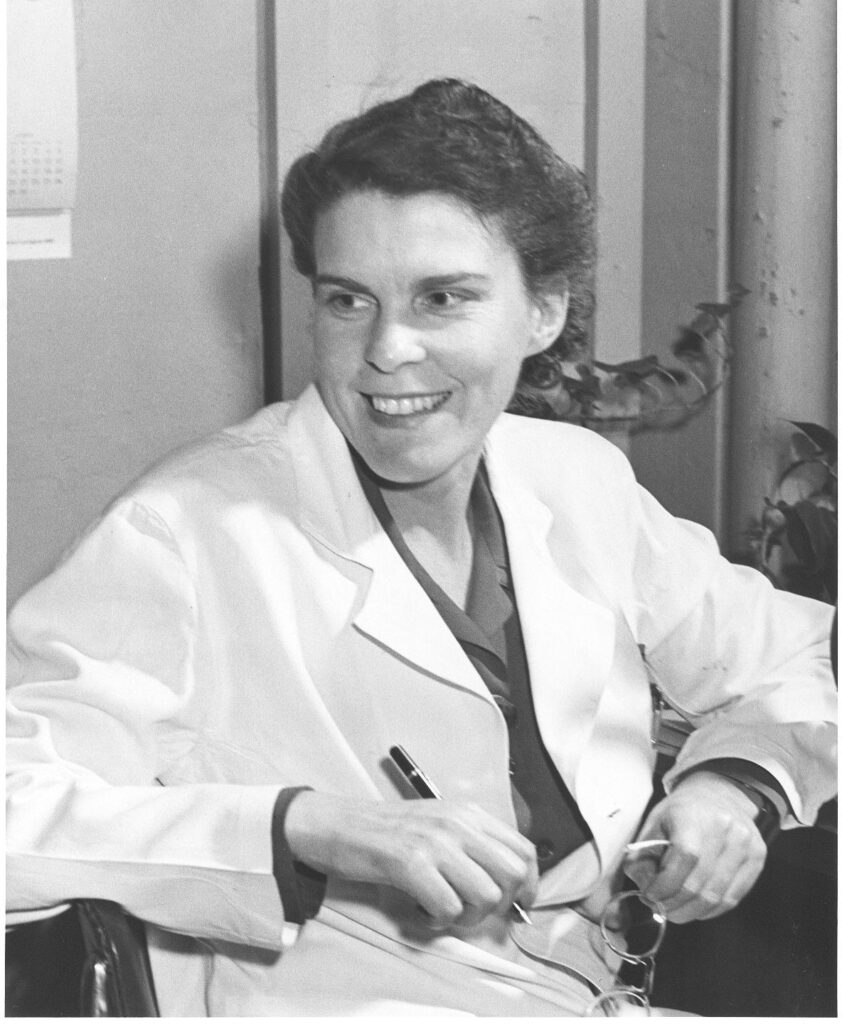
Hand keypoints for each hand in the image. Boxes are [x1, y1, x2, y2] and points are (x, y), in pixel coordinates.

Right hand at [283, 791, 536, 929]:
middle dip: (501, 904)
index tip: (518, 903)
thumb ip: (472, 845)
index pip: (523, 849)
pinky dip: (440, 920)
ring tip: (445, 911)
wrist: (342, 825)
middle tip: (473, 910)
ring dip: (469, 916)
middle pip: (513, 875)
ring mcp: (435, 843)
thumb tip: (508, 884)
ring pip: (486, 895)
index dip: (529, 884)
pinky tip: (424, 910)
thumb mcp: (439, 824)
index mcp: (468, 813)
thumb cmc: (389, 831)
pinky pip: (449, 907)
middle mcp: (457, 824)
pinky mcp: (411, 864)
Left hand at [623, 772, 766, 922]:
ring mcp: (745, 844)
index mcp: (694, 816)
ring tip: (675, 911)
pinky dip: (711, 910)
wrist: (719, 793)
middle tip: (659, 909)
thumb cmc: (682, 811)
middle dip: (674, 905)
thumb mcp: (654, 822)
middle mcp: (725, 829)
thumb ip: (643, 855)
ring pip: (716, 897)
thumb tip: (644, 888)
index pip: (683, 859)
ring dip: (690, 912)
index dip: (664, 885)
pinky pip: (733, 898)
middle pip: (699, 884)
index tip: (649, 895)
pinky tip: (695, 908)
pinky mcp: (757, 857)